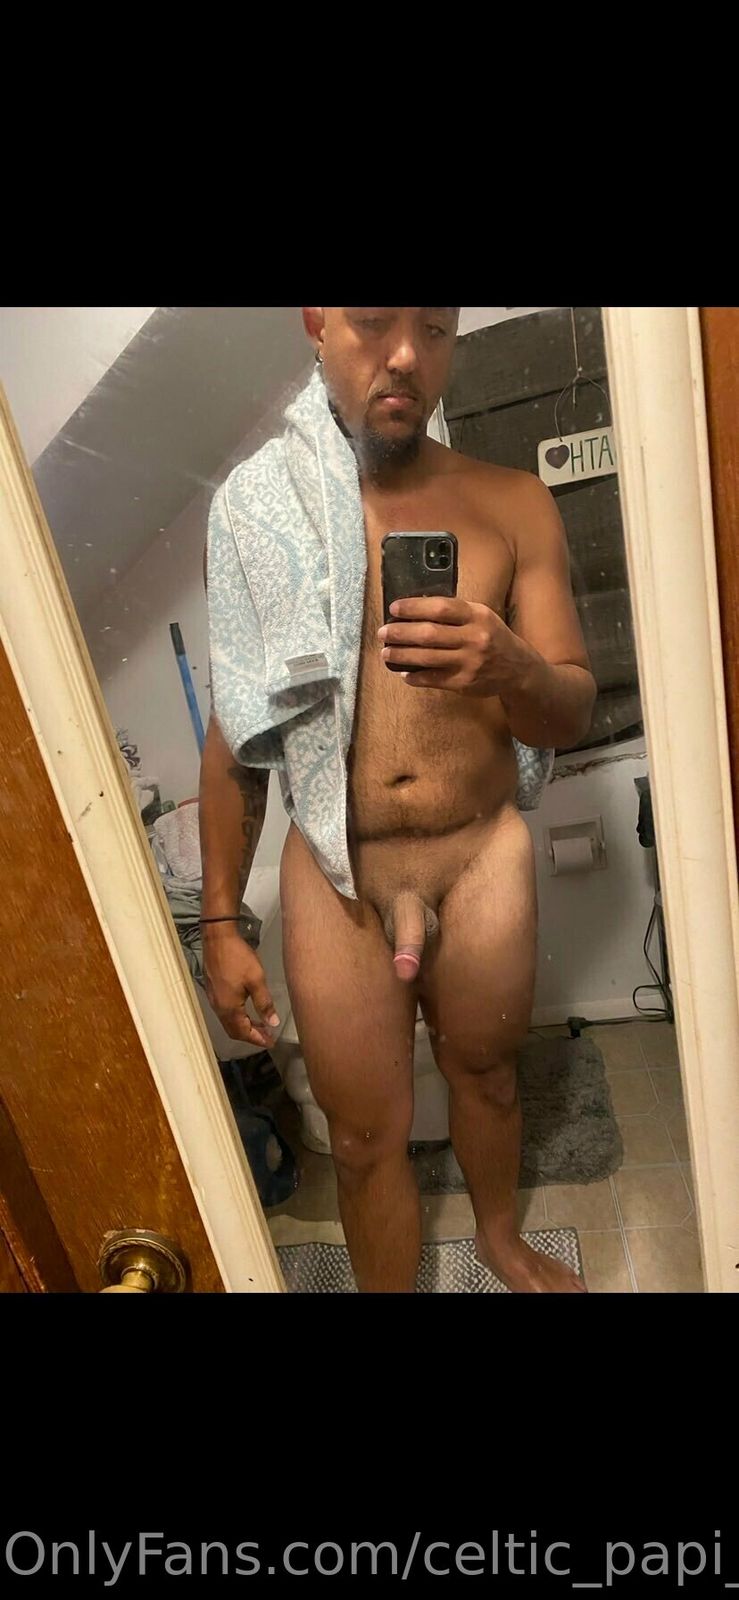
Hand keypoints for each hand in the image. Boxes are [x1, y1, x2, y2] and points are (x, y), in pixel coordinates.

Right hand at [202, 926, 279, 1046]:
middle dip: (251, 1035)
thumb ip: (264, 1003)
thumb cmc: (238, 958)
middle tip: (268, 1035)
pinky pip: (225, 1012)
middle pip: (234, 1030)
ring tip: (261, 1024)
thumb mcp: (256, 980)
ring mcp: (214, 999)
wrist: (217, 938)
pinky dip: (237, 1017)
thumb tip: (273, 1023)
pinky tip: (247, 1010)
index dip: (258, 1039)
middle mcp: (219, 1008)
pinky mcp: (213, 991)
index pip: (243, 1032)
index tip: (271, 1042)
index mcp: (229, 1008)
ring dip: (244, 1026)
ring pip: (229, 1022)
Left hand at [378, 596, 532, 695]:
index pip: (441, 608)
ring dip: (402, 655)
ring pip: (427, 658)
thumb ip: (455, 613)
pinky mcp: (465, 683)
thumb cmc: (493, 637)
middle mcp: (474, 638)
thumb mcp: (481, 617)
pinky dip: (415, 677)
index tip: (394, 609)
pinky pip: (433, 679)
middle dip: (400, 633)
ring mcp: (469, 662)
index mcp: (477, 616)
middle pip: (429, 634)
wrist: (519, 668)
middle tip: (383, 633)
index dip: (414, 608)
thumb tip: (415, 610)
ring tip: (386, 653)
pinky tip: (405, 673)